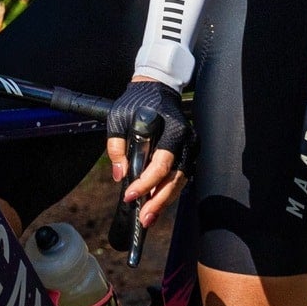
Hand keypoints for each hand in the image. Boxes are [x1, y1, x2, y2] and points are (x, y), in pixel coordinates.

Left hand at [105, 77, 191, 229]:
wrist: (156, 87)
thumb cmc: (136, 102)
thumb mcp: (118, 118)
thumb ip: (117, 146)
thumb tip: (120, 175)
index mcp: (172, 129)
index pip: (161, 163)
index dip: (146, 183)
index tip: (131, 195)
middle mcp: (185, 140)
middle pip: (175, 178)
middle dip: (159, 201)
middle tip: (144, 218)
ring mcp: (189, 146)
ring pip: (180, 181)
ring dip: (164, 201)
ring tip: (149, 216)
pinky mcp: (187, 152)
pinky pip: (180, 177)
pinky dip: (168, 191)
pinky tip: (156, 202)